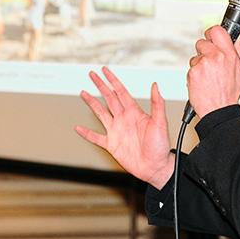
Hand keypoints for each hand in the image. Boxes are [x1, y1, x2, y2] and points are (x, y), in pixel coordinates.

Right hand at [75, 67, 173, 189]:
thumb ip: (157, 104)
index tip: (105, 71)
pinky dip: (87, 133)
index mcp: (135, 113)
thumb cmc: (161, 147)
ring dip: (92, 103)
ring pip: (101, 113)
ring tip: (83, 93)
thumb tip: (155, 86)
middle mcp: (124, 119)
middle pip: (109, 98)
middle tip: (92, 75)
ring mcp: (116, 131)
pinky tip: (79, 128)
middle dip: (100, 86)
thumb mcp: (160, 123)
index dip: (113, 80)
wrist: (155, 168)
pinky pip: (96, 137)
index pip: (121, 92)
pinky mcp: (112, 145)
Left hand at [187, 26, 239, 117]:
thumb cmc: (230, 92)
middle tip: (210, 61)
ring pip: (196, 55)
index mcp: (229, 54)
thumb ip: (238, 49)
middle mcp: (216, 57)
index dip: (213, 32)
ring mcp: (203, 64)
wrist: (218, 110)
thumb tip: (237, 34)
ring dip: (200, 63)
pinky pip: (191, 67)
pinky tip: (202, 82)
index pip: (217, 30)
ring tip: (208, 76)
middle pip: (203, 41)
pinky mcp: (193, 72)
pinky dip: (195, 73)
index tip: (212, 37)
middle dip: (205, 50)